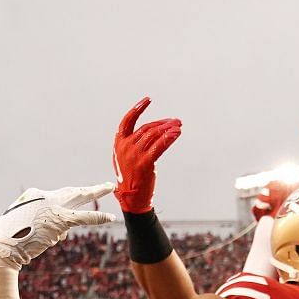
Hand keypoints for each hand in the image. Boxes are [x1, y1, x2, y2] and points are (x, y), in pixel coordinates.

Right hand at [0, 183, 115, 270]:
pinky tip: (110, 217)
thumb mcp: (25, 226)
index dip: (62, 212)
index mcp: (34, 194)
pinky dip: (98, 216)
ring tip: (108, 187)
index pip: (56, 200)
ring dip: (96, 191)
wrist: (4, 246)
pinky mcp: (61, 220)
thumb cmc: (11, 239)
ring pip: (80, 198)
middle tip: (106, 185)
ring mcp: (54, 207)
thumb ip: (44, 226)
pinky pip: (84, 217)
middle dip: (89, 189)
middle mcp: (45, 196)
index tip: (57, 228)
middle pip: (72, 191)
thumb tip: (61, 235)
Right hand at [112, 98, 182, 213]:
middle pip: (147, 128)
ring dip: (169, 129)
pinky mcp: (145, 162)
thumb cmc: (131, 178)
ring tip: (178, 126)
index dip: (138, 108)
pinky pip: (160, 145)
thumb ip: (134, 144)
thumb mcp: (126, 158)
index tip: (148, 99)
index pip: (128, 120)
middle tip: (175, 121)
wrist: (132, 198)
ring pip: (155, 135)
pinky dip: (169, 138)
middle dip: (163, 123)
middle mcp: (126, 146)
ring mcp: (135, 154)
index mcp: (119, 143)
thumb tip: (152, 132)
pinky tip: (176, 134)